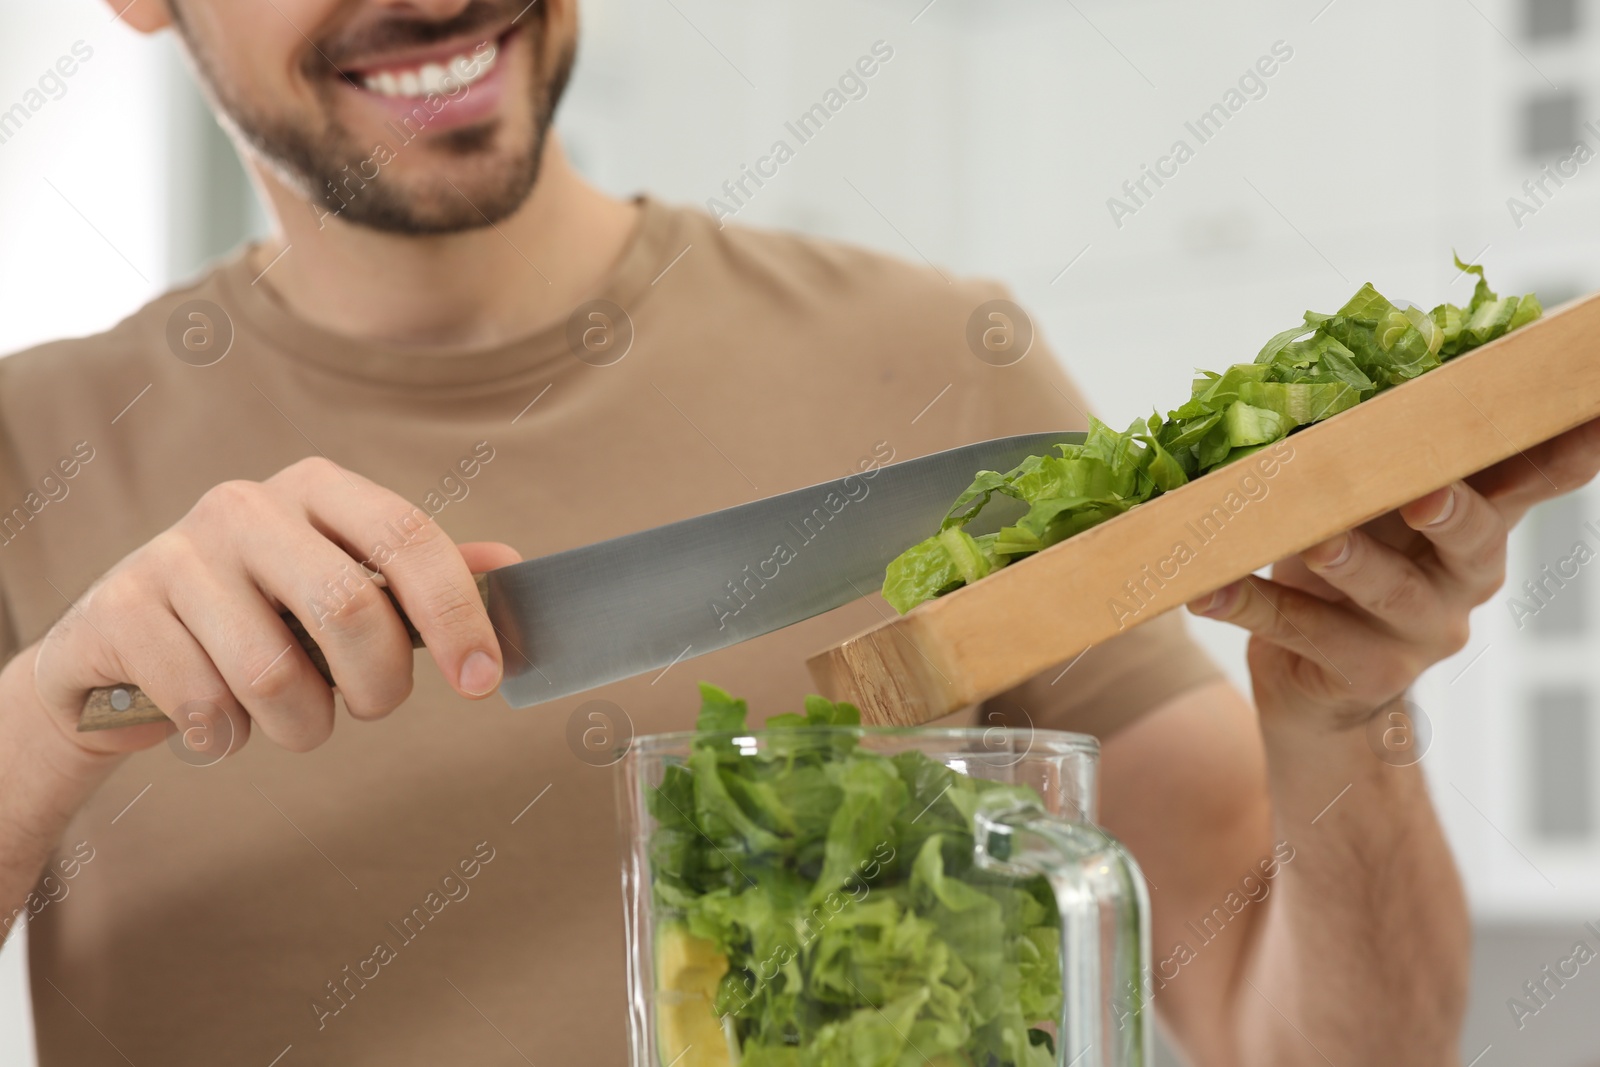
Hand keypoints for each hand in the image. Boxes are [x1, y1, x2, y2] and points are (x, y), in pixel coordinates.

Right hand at [29, 457, 519, 758]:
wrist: (119, 651)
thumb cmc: (259, 619)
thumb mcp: (342, 587)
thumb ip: (419, 580)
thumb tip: (512, 568)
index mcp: (316, 488)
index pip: (406, 536)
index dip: (455, 612)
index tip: (483, 680)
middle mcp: (244, 506)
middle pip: (348, 608)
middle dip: (378, 686)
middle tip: (369, 708)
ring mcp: (174, 553)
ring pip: (275, 675)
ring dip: (301, 726)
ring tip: (289, 719)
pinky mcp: (119, 611)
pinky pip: (206, 706)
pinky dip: (226, 738)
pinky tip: (215, 720)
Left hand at [1187, 418, 1599, 729]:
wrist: (1316, 684)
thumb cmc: (1344, 561)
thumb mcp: (1367, 501)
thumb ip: (1374, 448)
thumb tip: (1355, 348)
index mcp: (1477, 521)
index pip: (1533, 478)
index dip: (1569, 450)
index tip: (1593, 415)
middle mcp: (1463, 579)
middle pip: (1475, 542)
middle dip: (1453, 513)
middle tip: (1422, 496)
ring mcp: (1419, 633)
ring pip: (1388, 594)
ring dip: (1349, 563)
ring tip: (1315, 544)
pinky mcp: (1364, 673)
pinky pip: (1301, 632)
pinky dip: (1249, 604)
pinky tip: (1205, 589)